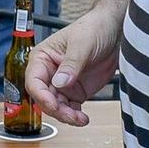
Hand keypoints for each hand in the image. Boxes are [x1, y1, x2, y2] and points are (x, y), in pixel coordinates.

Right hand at [26, 9, 123, 126]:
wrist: (114, 31)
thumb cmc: (93, 28)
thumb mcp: (82, 44)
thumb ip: (71, 64)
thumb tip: (60, 83)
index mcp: (42, 58)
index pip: (34, 81)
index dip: (41, 96)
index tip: (53, 105)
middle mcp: (49, 73)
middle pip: (44, 98)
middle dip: (56, 110)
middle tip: (71, 116)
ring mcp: (63, 84)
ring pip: (57, 107)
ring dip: (66, 116)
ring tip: (80, 119)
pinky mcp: (76, 91)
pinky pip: (70, 108)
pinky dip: (75, 116)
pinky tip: (83, 118)